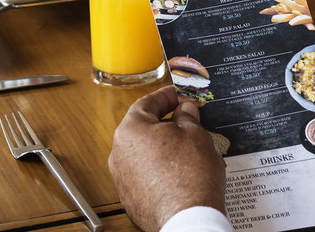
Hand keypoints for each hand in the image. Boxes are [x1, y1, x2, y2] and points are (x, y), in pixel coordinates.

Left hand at [109, 87, 225, 231]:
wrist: (188, 220)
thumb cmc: (189, 179)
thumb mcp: (195, 133)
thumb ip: (187, 116)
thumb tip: (185, 110)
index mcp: (130, 131)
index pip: (146, 103)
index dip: (166, 96)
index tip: (177, 94)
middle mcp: (119, 154)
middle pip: (143, 128)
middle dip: (166, 122)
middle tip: (186, 119)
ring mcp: (123, 179)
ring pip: (144, 153)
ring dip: (163, 147)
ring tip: (188, 148)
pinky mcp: (132, 199)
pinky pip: (145, 175)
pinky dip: (160, 170)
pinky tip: (180, 171)